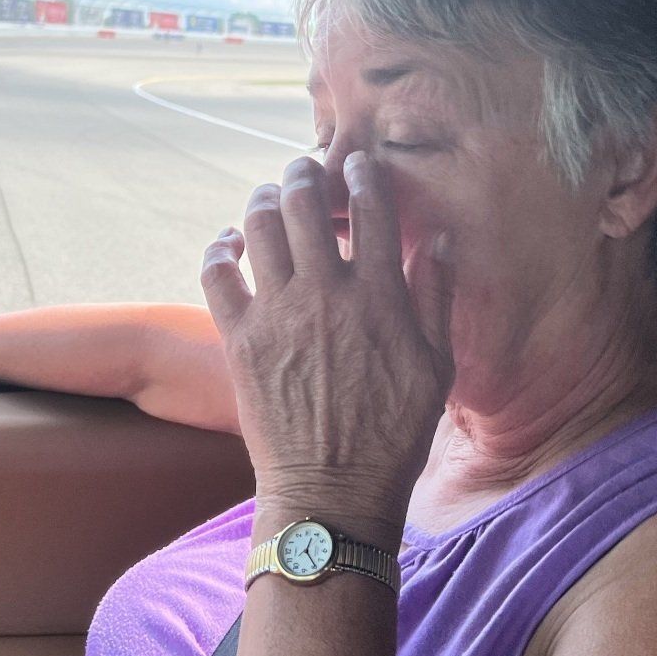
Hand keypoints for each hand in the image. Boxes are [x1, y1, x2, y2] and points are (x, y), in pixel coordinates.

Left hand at [200, 150, 452, 533]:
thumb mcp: (436, 369)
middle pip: (305, 203)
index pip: (370, 210)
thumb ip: (437, 300)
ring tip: (269, 197)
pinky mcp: (240, 339)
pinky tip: (229, 242)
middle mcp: (326, 295)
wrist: (332, 492)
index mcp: (380, 298)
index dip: (363, 175)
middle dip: (303, 173)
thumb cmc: (393, 436)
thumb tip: (439, 242)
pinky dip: (220, 247)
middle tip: (303, 170)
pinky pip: (217, 272)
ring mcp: (278, 315)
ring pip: (259, 226)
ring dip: (263, 200)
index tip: (357, 163)